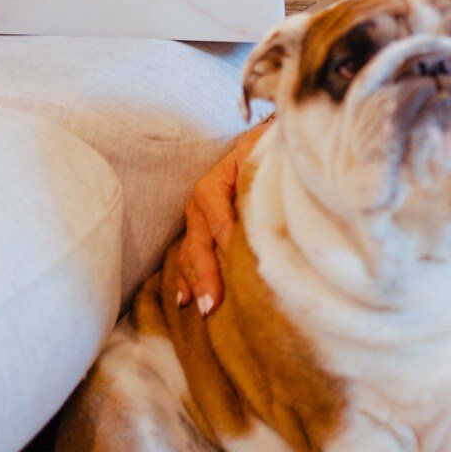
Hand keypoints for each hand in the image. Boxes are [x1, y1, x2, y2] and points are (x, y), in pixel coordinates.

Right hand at [172, 119, 268, 314]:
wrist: (259, 141)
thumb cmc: (263, 151)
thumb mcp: (261, 158)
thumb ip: (259, 179)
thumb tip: (265, 214)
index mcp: (212, 186)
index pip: (220, 221)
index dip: (229, 244)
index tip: (242, 269)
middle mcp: (199, 204)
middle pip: (200, 243)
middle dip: (206, 276)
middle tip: (213, 304)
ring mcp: (195, 218)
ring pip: (190, 254)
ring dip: (195, 283)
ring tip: (204, 309)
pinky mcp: (199, 229)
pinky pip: (188, 256)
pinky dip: (186, 279)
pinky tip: (185, 300)